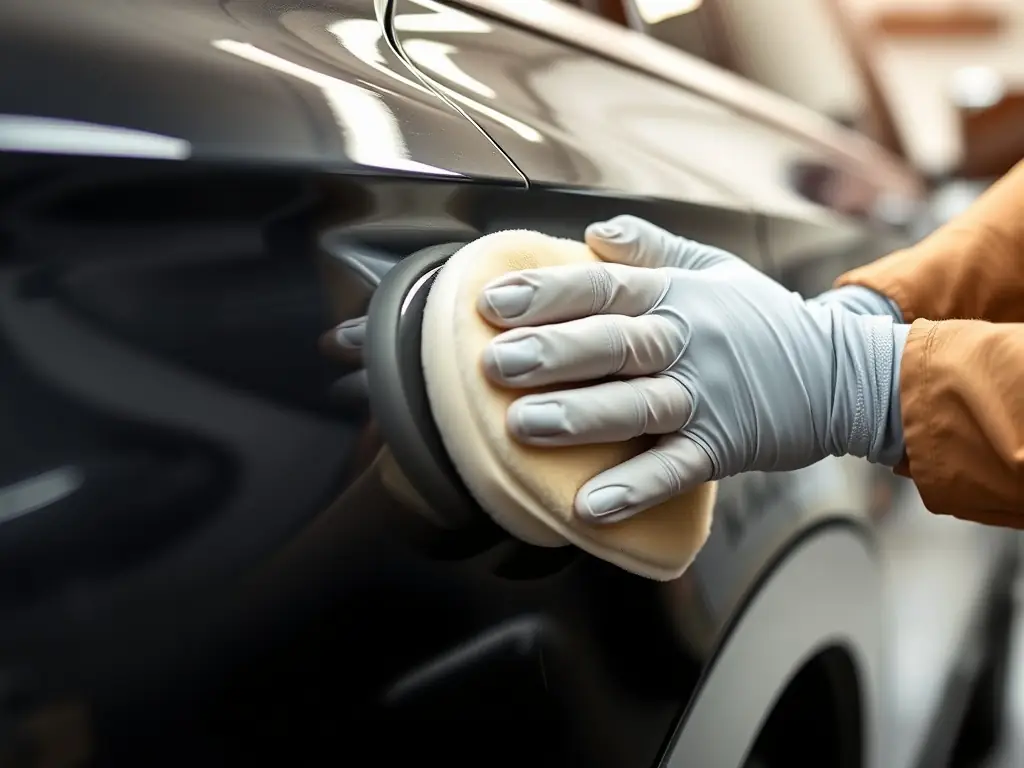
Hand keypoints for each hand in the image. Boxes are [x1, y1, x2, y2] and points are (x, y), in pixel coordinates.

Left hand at [478, 216, 906, 523]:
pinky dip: (636, 488)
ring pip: (639, 405)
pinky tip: (590, 505)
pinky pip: (676, 468)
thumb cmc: (759, 320)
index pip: (603, 287)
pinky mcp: (726, 446)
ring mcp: (708, 396)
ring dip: (582, 417)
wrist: (840, 372)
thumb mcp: (712, 269)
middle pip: (615, 343)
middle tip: (494, 363)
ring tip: (524, 426)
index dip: (547, 293)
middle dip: (552, 352)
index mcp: (677, 294)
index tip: (491, 303)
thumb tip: (593, 230)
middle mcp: (688, 341)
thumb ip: (650, 249)